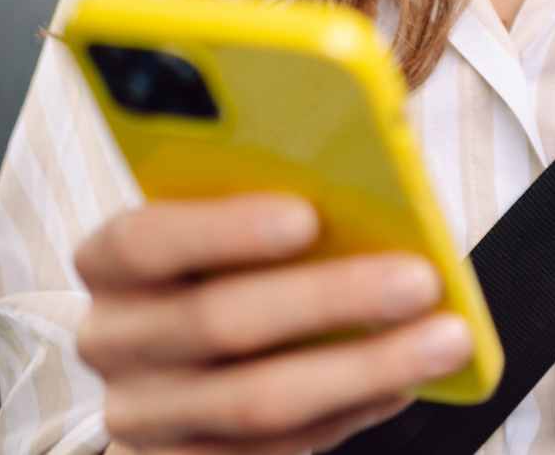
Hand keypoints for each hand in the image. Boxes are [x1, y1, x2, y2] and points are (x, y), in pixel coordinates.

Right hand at [75, 192, 469, 454]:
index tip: (307, 217)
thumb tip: (384, 132)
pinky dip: (348, 413)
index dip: (223, 229)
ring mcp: (145, 415)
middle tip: (420, 280)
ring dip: (363, 368)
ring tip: (445, 339)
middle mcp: (112, 340)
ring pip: (257, 402)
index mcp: (110, 259)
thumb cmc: (229, 262)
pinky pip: (276, 450)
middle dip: (330, 299)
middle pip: (217, 323)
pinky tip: (404, 383)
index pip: (145, 240)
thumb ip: (292, 171)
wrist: (184, 363)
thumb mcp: (233, 210)